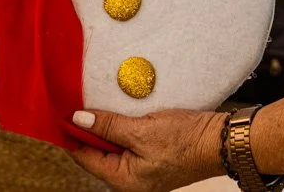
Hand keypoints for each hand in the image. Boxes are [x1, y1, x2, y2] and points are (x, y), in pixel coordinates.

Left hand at [69, 108, 226, 191]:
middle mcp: (130, 181)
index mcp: (123, 181)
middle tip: (82, 102)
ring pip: (113, 148)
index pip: (85, 157)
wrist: (219, 141)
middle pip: (98, 153)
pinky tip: (122, 114)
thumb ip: (108, 126)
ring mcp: (141, 172)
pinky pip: (128, 145)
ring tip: (101, 105)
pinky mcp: (152, 160)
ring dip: (108, 127)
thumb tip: (78, 119)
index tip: (64, 110)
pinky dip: (123, 130)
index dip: (73, 133)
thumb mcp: (141, 129)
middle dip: (91, 129)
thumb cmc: (185, 140)